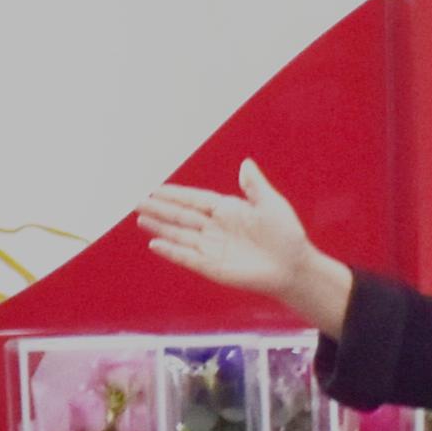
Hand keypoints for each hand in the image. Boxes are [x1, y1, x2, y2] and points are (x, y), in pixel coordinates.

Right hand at [136, 158, 345, 328]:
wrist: (293, 267)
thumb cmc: (286, 235)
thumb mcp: (271, 205)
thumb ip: (255, 186)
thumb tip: (245, 163)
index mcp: (227, 210)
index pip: (194, 200)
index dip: (175, 195)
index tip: (155, 189)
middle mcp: (215, 228)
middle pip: (181, 216)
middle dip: (160, 209)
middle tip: (138, 201)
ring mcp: (212, 248)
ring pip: (180, 235)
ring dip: (161, 227)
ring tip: (140, 219)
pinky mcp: (212, 267)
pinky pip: (187, 257)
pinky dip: (171, 251)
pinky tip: (155, 243)